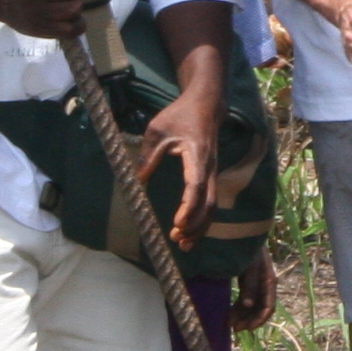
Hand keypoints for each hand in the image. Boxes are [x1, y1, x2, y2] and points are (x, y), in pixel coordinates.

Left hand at [137, 89, 221, 247]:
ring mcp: (212, 173)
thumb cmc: (180, 115)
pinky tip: (189, 232)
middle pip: (208, 203)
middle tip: (177, 239)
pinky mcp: (210, 176)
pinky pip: (210, 202)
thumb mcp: (158, 131)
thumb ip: (149, 156)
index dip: (189, 207)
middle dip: (195, 225)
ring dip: (200, 227)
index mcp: (197, 155)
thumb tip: (139, 181)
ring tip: (184, 244)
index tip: (178, 223)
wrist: (206, 105)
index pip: (196, 186)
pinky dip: (202, 219)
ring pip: (212, 206)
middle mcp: (209, 168)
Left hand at [232, 251, 276, 331]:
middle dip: (248, 320)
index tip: (248, 328)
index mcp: (269, 281)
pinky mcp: (247, 281)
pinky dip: (238, 308)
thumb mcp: (250, 266)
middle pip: (259, 309)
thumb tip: (248, 305)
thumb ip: (250, 285)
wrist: (242, 232)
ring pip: (251, 306)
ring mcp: (256, 284)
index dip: (259, 319)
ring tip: (230, 324)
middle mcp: (264, 285)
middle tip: (235, 329)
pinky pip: (245, 300)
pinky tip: (230, 314)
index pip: (268, 306)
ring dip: (242, 316)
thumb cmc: (249, 249)